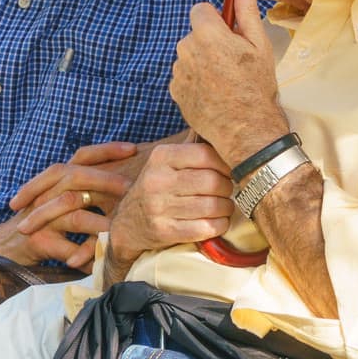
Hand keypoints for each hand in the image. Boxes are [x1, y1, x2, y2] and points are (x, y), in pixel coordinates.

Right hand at [0, 141, 140, 270]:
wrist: (9, 245)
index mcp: (59, 179)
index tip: (133, 148)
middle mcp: (48, 193)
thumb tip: (130, 181)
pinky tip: (99, 263)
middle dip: (106, 181)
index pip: (83, 156)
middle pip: (77, 178)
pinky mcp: (40, 241)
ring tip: (120, 229)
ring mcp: (42, 217)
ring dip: (99, 223)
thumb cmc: (46, 221)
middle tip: (130, 187)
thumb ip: (92, 188)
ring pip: (74, 216)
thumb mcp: (67, 199)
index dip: (107, 150)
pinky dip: (83, 256)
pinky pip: (66, 249)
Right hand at [107, 140, 233, 279]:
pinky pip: (206, 228)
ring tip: (224, 206)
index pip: (205, 154)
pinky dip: (220, 225)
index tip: (228, 171)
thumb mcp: (166, 162)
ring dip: (226, 207)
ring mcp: (159, 208)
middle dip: (228, 187)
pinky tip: (217, 221)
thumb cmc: (159, 187)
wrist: (129, 223)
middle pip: (213, 181)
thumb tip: (223, 126)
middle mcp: (157, 180)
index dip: (225, 164)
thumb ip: (192, 146)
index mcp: (161, 157)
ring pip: (213, 206)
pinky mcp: (164, 231)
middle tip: (227, 190)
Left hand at [169, 0, 287, 169]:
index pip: (200, 10)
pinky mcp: (174, 91)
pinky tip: (213, 95)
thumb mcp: (259, 45)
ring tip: (224, 83)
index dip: (216, 21)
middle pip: (195, 34)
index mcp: (207, 34)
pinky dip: (195, 82)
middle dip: (209, 43)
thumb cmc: (257, 87)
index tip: (228, 35)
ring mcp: (178, 72)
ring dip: (202, 63)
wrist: (246, 131)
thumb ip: (247, 9)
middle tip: (232, 64)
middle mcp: (186, 50)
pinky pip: (183, 76)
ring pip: (188, 56)